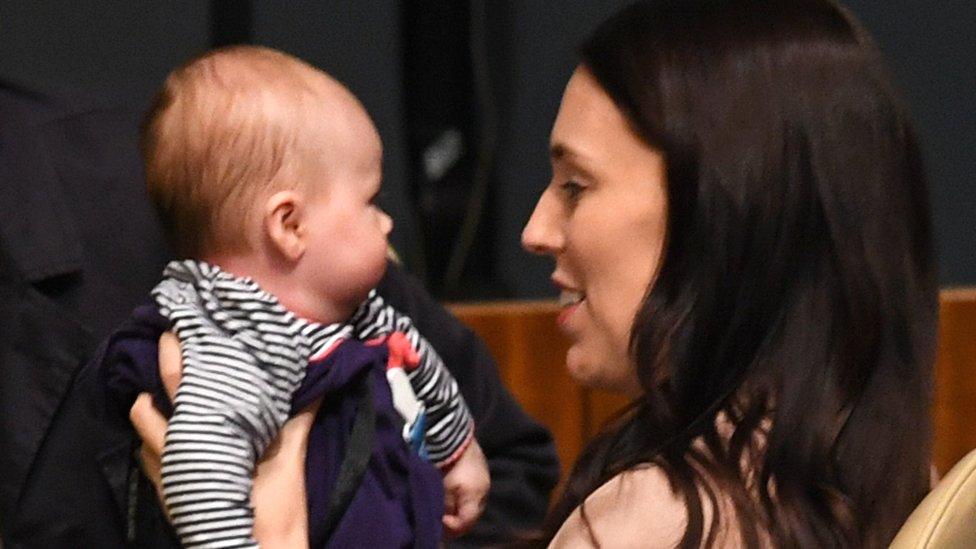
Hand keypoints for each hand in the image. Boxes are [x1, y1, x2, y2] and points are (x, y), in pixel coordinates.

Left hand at [129, 331, 314, 547]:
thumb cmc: (274, 503)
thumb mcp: (289, 457)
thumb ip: (299, 418)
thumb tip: (315, 384)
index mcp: (207, 436)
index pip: (182, 387)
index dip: (178, 355)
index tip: (180, 327)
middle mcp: (177, 453)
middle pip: (150, 406)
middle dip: (158, 372)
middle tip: (166, 340)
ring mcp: (168, 476)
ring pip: (142, 433)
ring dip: (148, 408)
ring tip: (160, 388)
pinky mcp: (169, 494)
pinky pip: (149, 461)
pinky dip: (152, 441)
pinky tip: (166, 433)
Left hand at [440, 438, 489, 537]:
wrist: (455, 434)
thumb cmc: (448, 462)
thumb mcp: (444, 488)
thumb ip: (446, 506)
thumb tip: (443, 518)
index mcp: (476, 496)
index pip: (466, 522)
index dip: (452, 526)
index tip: (439, 521)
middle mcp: (484, 490)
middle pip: (472, 515)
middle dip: (456, 518)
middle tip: (441, 517)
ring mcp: (484, 479)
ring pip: (473, 503)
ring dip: (460, 506)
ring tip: (446, 504)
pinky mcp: (481, 470)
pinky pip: (473, 490)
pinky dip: (463, 495)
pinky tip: (453, 491)